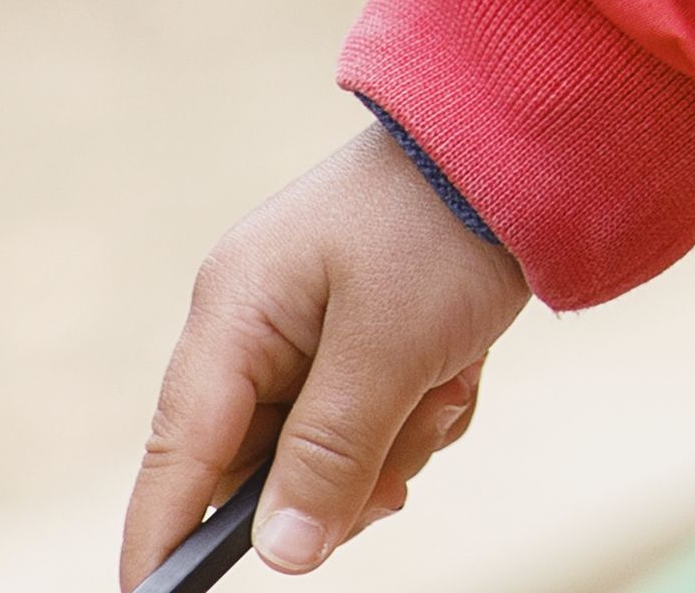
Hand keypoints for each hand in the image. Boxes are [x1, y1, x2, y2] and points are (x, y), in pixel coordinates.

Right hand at [125, 126, 533, 580]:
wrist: (530, 144)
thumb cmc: (444, 226)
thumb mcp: (389, 349)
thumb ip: (328, 456)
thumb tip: (282, 555)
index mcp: (235, 313)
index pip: (178, 451)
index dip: (165, 532)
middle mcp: (258, 324)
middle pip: (263, 465)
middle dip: (342, 476)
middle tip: (403, 458)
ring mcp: (310, 329)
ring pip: (329, 452)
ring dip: (397, 440)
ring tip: (445, 385)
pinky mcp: (365, 334)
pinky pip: (376, 420)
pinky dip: (422, 411)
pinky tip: (459, 370)